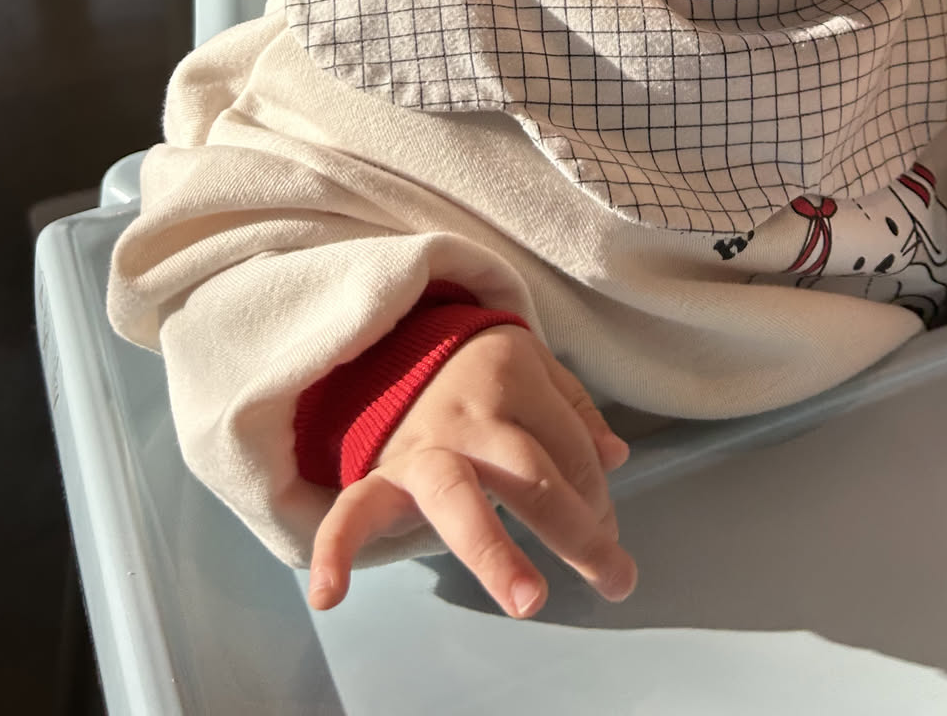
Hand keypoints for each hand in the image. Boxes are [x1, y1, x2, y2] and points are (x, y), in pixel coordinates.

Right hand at [307, 324, 634, 617]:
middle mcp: (469, 412)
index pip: (570, 449)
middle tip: (615, 575)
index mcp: (512, 374)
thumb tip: (615, 458)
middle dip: (576, 530)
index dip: (597, 496)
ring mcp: (422, 445)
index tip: (605, 529)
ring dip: (495, 551)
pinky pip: (352, 510)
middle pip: (530, 475)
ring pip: (458, 495)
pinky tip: (330, 595)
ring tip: (530, 600)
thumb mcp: (534, 368)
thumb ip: (575, 412)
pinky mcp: (379, 475)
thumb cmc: (478, 372)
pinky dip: (336, 550)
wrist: (392, 345)